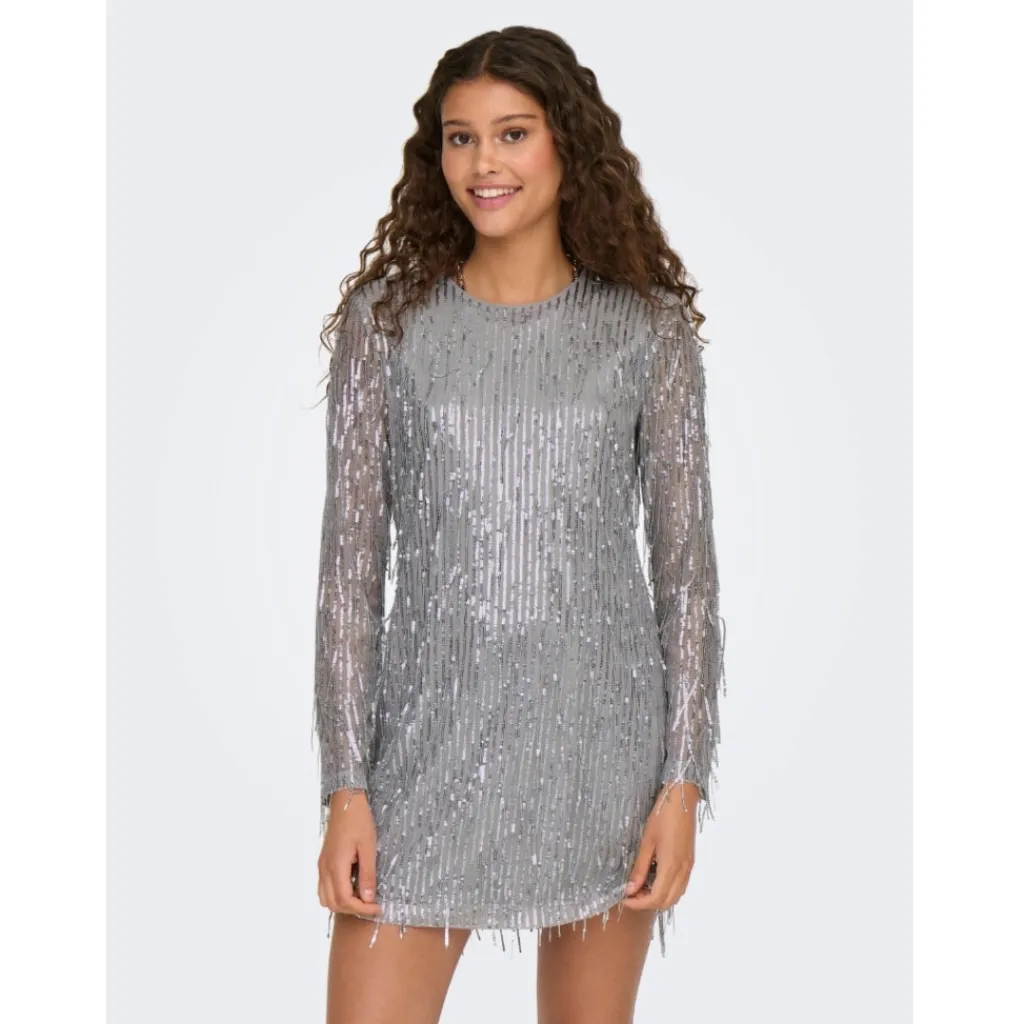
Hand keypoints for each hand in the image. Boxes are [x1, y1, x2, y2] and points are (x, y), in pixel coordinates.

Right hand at [317, 788, 382, 916]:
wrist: (346, 801)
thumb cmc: (359, 820)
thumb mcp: (368, 847)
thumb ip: (367, 874)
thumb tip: (368, 898)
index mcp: (336, 866)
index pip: (345, 900)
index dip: (362, 909)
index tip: (377, 908)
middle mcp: (324, 869)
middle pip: (332, 903)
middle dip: (352, 909)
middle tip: (371, 905)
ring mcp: (322, 865)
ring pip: (325, 897)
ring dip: (342, 904)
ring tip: (361, 898)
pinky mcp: (323, 861)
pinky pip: (324, 887)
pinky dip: (335, 894)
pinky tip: (352, 887)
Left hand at [620, 781, 698, 911]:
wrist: (682, 798)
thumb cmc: (662, 816)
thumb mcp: (646, 841)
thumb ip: (640, 868)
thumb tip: (630, 889)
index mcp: (671, 866)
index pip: (656, 899)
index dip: (639, 904)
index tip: (624, 899)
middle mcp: (683, 871)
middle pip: (667, 902)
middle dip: (648, 903)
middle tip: (631, 893)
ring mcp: (689, 867)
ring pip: (676, 895)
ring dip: (659, 897)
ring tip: (641, 886)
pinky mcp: (690, 861)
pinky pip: (680, 885)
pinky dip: (667, 889)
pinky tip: (654, 878)